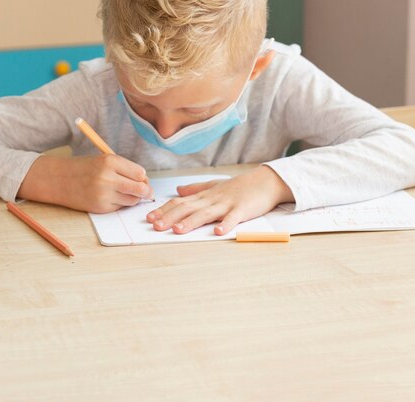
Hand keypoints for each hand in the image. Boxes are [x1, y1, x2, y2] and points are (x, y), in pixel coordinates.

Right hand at [17, 154, 152, 212]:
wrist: (59, 179)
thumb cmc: (86, 168)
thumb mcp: (105, 160)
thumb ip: (125, 169)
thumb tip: (146, 184)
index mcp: (110, 161)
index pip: (140, 173)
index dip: (143, 178)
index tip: (141, 179)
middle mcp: (108, 178)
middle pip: (140, 189)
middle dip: (145, 191)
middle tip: (145, 191)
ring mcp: (104, 194)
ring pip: (133, 200)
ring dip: (133, 198)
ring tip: (123, 192)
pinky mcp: (100, 207)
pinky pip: (120, 207)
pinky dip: (120, 203)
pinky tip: (111, 197)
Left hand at [146, 165, 293, 234]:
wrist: (265, 181)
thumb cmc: (239, 186)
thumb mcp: (215, 186)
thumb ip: (196, 189)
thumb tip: (177, 190)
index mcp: (204, 196)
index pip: (180, 202)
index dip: (164, 210)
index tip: (149, 218)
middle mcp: (212, 199)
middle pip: (188, 208)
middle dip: (170, 217)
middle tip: (155, 226)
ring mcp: (227, 204)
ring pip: (206, 213)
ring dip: (191, 222)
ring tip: (177, 230)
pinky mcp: (243, 209)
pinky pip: (234, 218)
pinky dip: (226, 225)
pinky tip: (218, 232)